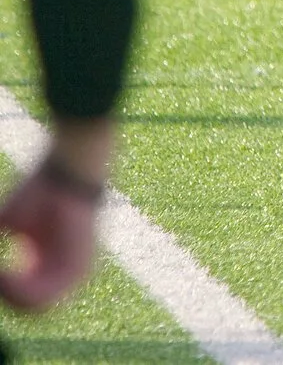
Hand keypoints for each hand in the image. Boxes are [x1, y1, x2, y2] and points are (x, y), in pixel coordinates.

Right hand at [0, 118, 111, 312]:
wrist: (68, 170)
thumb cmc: (39, 189)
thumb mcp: (5, 223)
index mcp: (47, 263)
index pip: (20, 297)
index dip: (1, 290)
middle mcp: (64, 272)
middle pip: (27, 308)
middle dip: (3, 296)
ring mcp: (74, 273)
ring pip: (34, 310)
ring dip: (7, 295)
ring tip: (0, 275)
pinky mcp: (77, 269)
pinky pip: (43, 300)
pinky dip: (16, 291)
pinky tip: (5, 274)